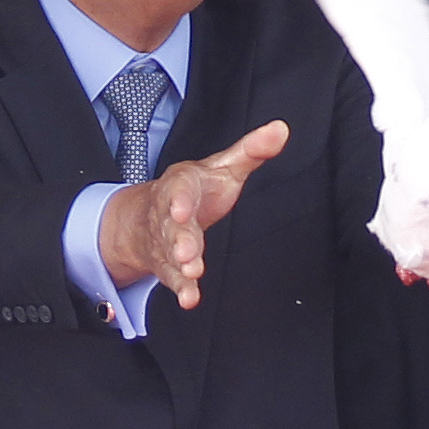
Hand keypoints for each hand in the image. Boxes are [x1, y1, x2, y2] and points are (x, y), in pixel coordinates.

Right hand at [98, 121, 288, 308]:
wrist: (148, 215)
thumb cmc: (196, 189)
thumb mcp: (222, 166)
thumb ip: (250, 150)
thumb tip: (281, 129)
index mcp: (180, 185)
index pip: (178, 190)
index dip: (179, 200)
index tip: (182, 211)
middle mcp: (168, 214)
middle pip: (172, 227)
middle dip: (179, 239)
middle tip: (187, 252)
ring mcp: (166, 242)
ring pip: (170, 253)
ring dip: (180, 264)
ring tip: (192, 272)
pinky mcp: (168, 265)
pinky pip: (172, 278)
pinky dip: (181, 289)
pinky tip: (189, 299)